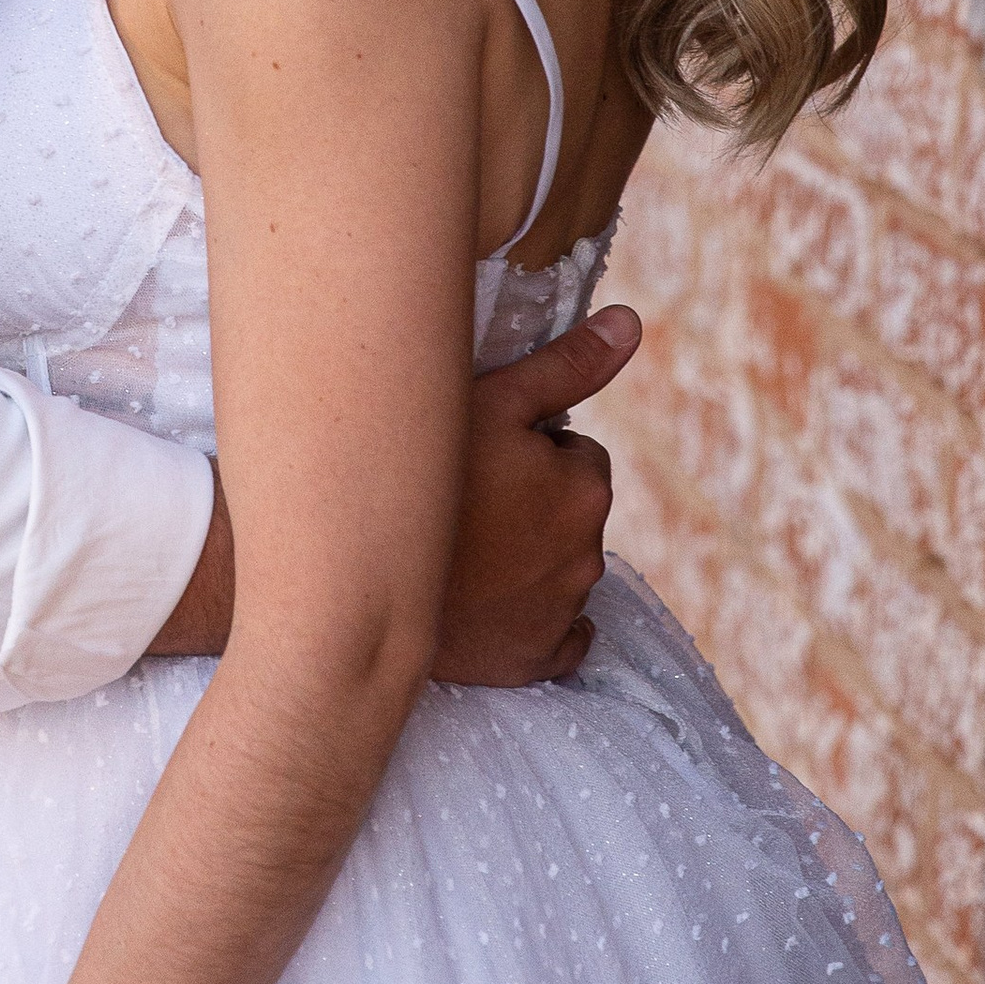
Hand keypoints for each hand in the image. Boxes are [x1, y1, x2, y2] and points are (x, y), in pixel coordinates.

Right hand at [431, 306, 641, 684]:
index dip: (529, 453)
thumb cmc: (422, 477)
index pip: (576, 455)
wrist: (353, 579)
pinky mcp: (531, 661)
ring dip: (529, 557)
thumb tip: (630, 322)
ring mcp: (559, 615)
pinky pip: (558, 639)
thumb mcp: (490, 401)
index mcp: (584, 491)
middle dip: (535, 504)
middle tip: (469, 504)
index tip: (483, 460)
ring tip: (464, 549)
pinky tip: (494, 604)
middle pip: (569, 513)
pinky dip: (534, 620)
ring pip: (559, 568)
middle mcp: (586, 557)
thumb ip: (567, 365)